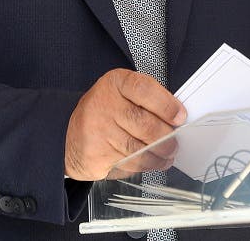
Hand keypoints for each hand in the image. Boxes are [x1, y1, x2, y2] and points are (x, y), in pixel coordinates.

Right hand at [65, 69, 187, 179]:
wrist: (69, 132)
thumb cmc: (105, 110)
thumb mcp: (122, 93)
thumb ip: (147, 100)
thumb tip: (176, 118)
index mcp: (115, 83)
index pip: (145, 90)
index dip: (167, 105)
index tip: (180, 117)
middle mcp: (104, 105)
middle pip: (145, 124)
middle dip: (167, 137)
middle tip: (175, 143)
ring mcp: (98, 131)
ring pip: (139, 149)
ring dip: (159, 155)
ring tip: (168, 155)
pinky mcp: (96, 155)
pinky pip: (128, 164)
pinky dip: (144, 165)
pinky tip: (151, 162)